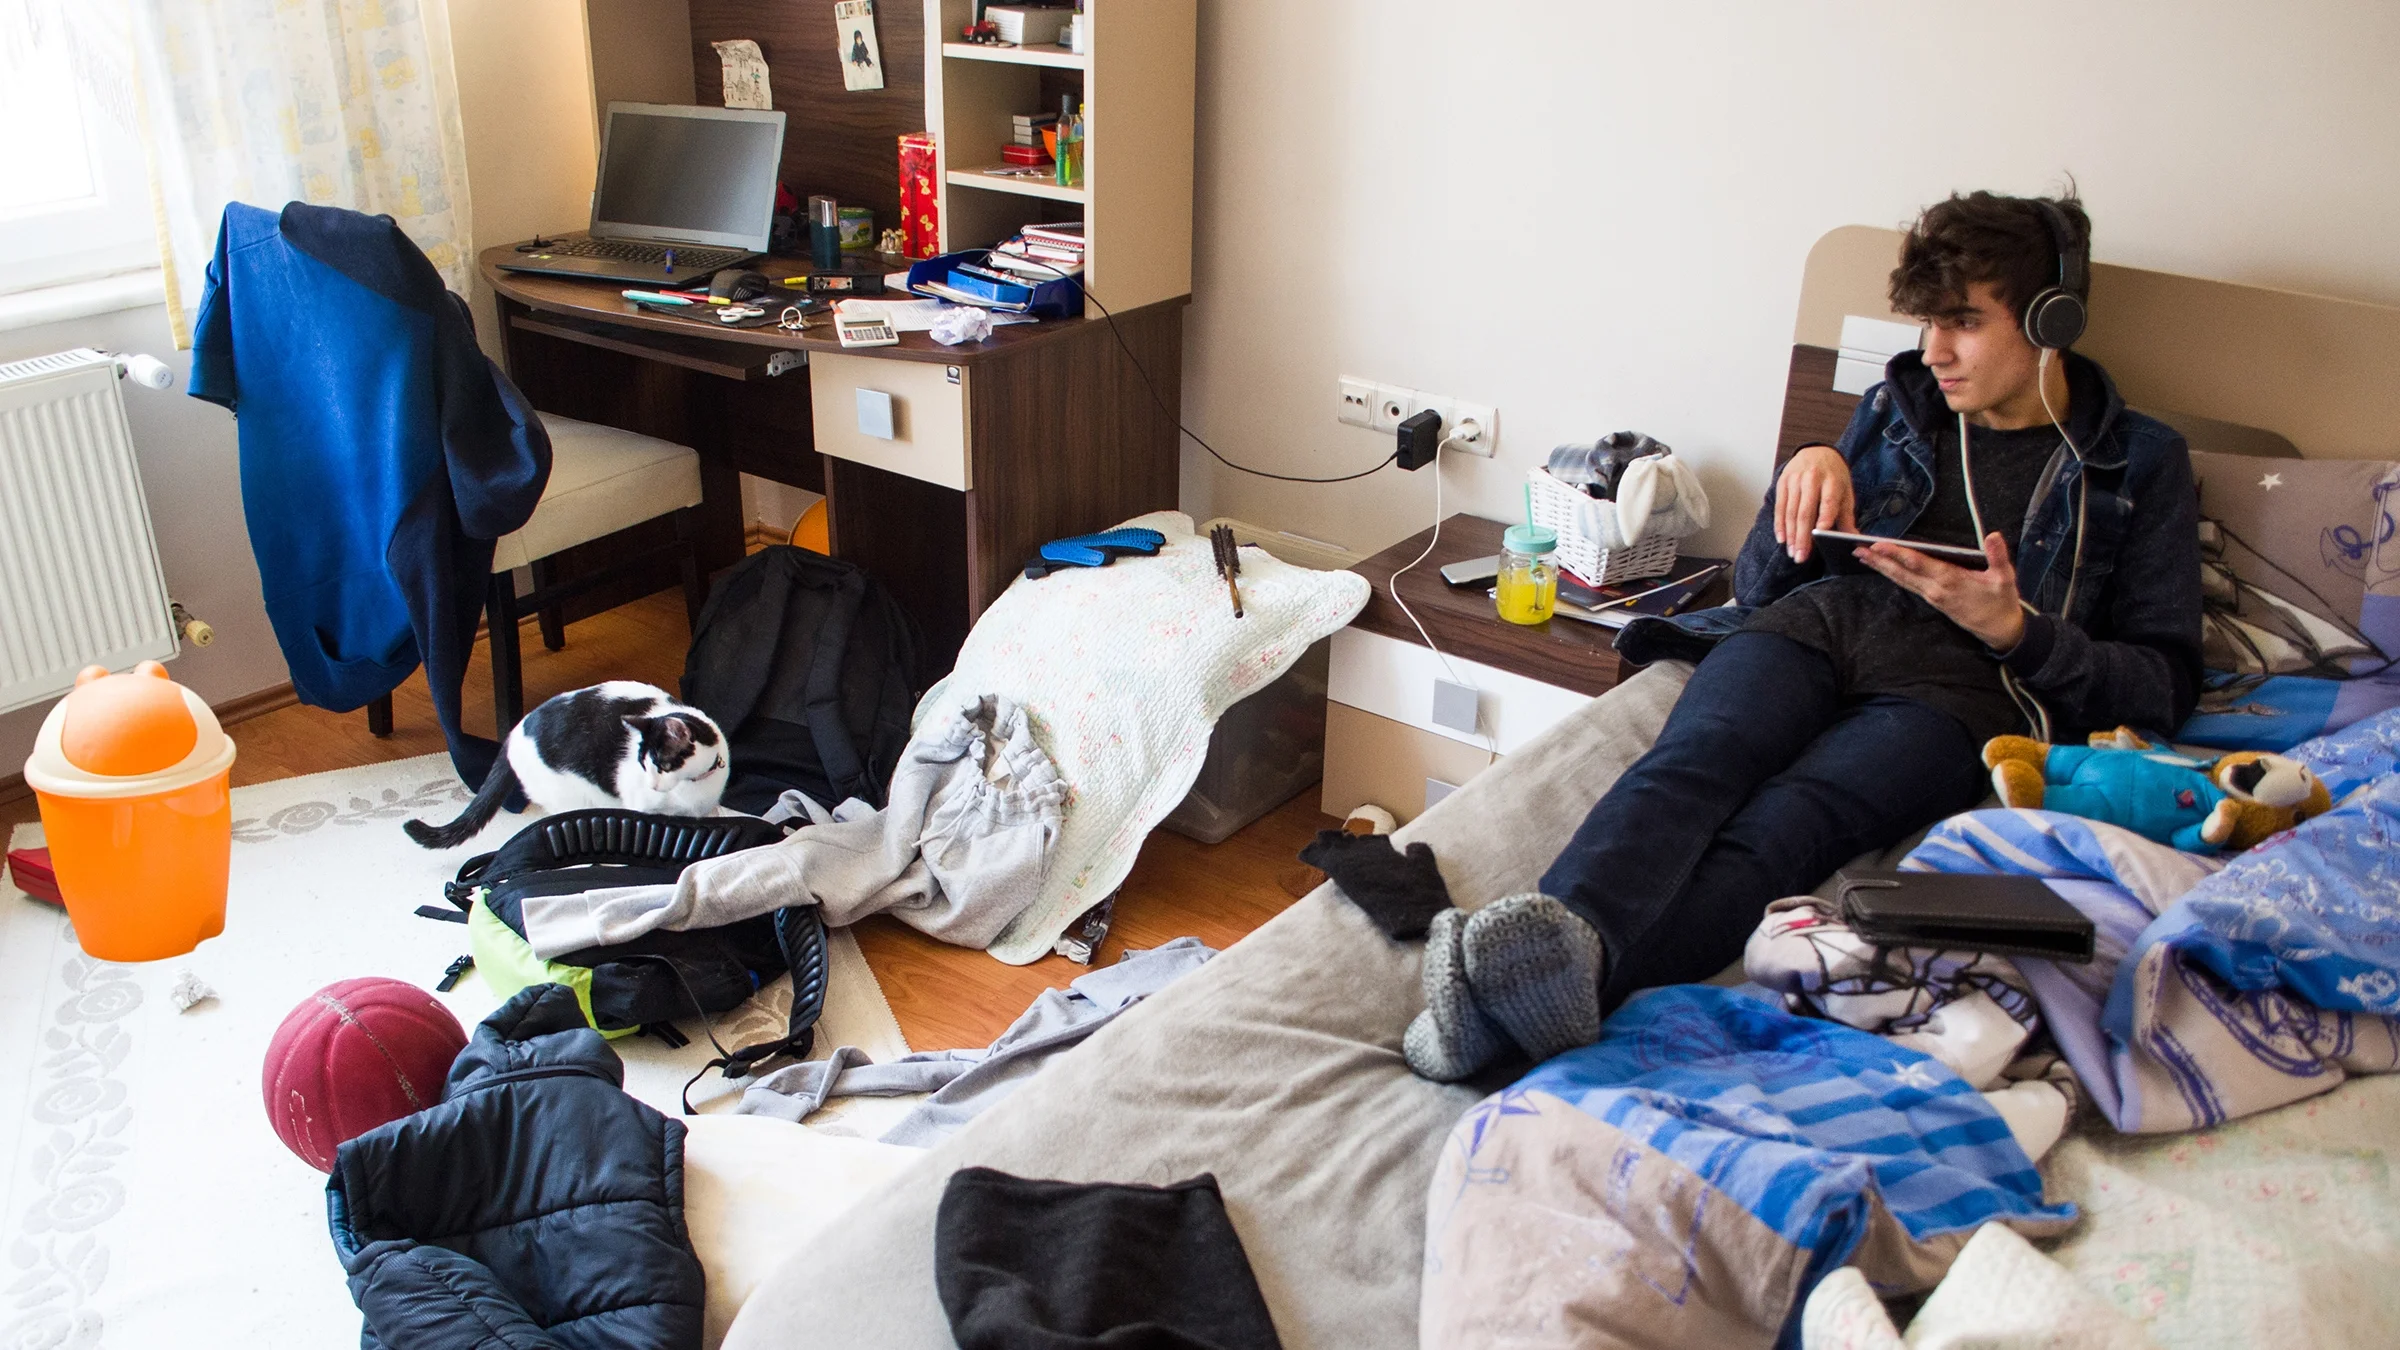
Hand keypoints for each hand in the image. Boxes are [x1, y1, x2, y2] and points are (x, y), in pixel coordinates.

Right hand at [1774, 445, 1855, 562]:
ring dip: (1790, 535)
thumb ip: (1847, 516)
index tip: (1820, 532)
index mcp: (1832, 480)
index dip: (1824, 516)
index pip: (1828, 500)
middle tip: (1801, 556)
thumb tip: (1853, 539)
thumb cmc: (1833, 476)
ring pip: (1791, 512)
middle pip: (1805, 511)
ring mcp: (1794, 480)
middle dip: (1802, 536)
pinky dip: (1780, 525)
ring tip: (1792, 552)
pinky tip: (1781, 539)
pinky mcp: (1782, 482)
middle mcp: (1812, 478)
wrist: (1816, 452)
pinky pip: (1780, 507)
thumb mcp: (1845, 491)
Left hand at [1857, 532, 2027, 649]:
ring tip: (1863, 556)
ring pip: (1902, 580)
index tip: (1878, 545)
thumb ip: (1998, 556)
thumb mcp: (2005, 578)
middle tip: (1856, 549)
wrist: (1999, 629)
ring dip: (1882, 568)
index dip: (1897, 554)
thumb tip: (1993, 536)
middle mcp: (1935, 589)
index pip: (1918, 564)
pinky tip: (1884, 568)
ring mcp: (1932, 596)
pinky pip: (1908, 585)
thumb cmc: (2001, 601)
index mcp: (1950, 581)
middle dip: (1879, 561)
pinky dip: (1894, 575)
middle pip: (1902, 573)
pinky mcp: (1932, 600)